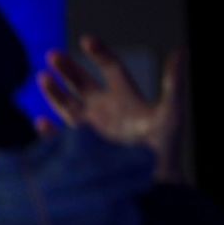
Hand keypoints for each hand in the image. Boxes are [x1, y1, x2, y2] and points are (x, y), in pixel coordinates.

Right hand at [35, 34, 184, 182]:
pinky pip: (60, 139)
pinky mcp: (81, 150)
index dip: (98, 53)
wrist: (153, 184)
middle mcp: (105, 109)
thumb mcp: (171, 113)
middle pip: (82, 83)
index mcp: (126, 97)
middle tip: (52, 55)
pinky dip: (49, 132)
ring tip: (42, 77)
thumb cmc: (165, 149)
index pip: (110, 68)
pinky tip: (42, 121)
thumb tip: (181, 51)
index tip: (86, 41)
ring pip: (67, 105)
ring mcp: (91, 130)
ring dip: (54, 92)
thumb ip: (174, 83)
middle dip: (67, 69)